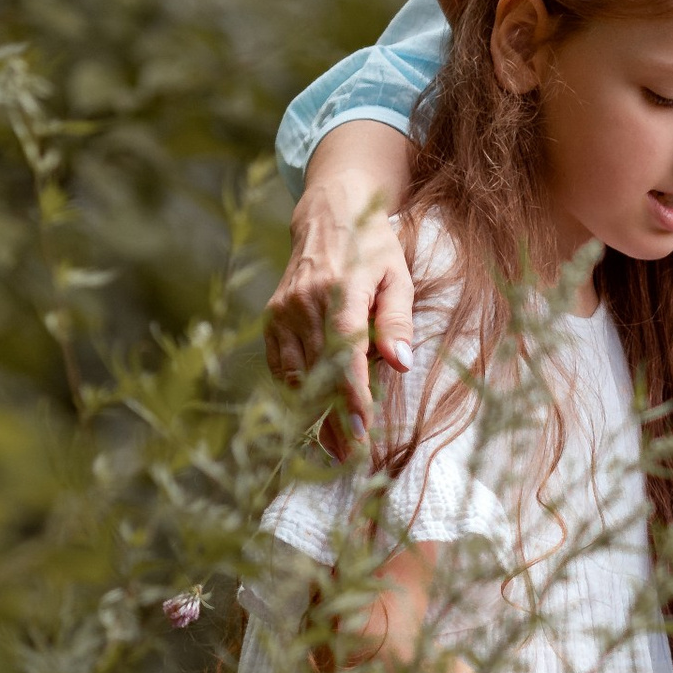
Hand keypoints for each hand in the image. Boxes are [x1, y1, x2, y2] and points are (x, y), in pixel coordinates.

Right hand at [267, 125, 417, 450]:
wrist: (328, 217)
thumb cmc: (373, 249)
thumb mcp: (398, 278)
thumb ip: (398, 321)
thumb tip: (401, 365)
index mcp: (341, 287)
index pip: (344, 347)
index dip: (351, 390)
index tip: (361, 427)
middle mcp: (305, 301)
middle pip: (319, 370)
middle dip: (335, 417)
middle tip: (354, 456)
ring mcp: (283, 310)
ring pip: (298, 374)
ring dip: (316, 413)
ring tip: (336, 447)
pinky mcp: (272, 318)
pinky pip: (281, 366)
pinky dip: (298, 391)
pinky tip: (315, 413)